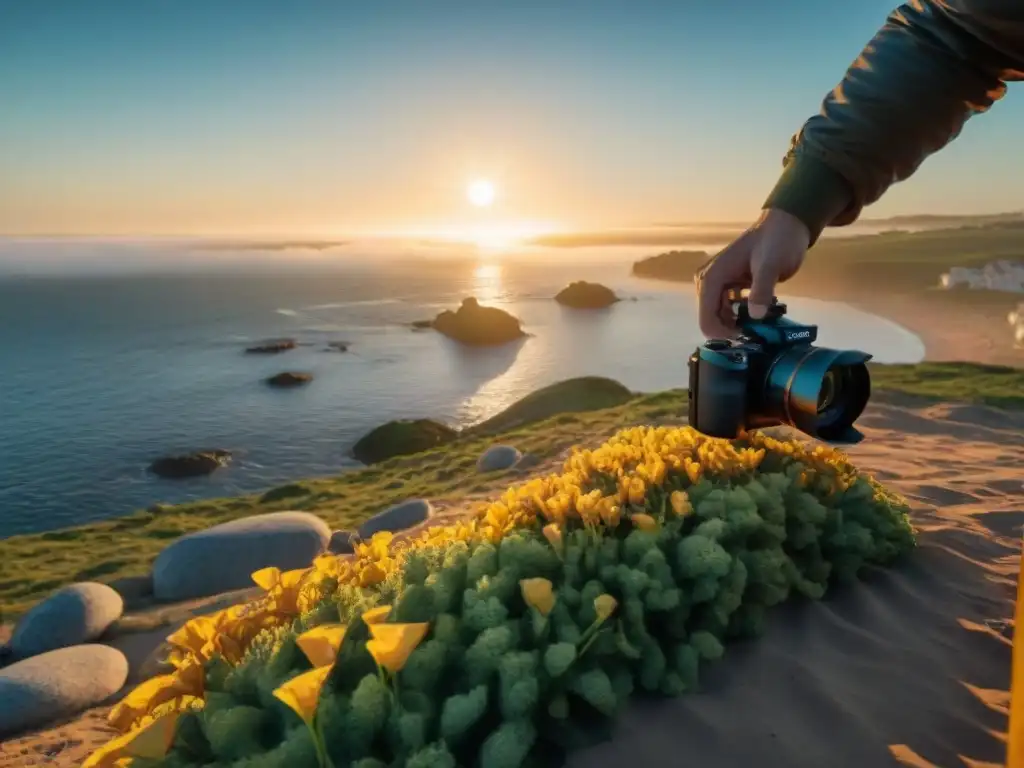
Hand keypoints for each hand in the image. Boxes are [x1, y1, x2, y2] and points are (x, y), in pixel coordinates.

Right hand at [694, 208, 810, 337]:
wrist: (787, 226)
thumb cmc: (778, 241)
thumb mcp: (771, 264)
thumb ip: (762, 290)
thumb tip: (755, 317)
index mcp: (712, 277)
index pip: (706, 318)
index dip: (725, 334)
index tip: (749, 338)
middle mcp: (709, 283)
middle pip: (712, 320)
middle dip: (732, 331)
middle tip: (758, 335)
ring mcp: (720, 286)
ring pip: (721, 318)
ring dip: (739, 326)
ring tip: (761, 327)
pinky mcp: (731, 288)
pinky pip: (731, 310)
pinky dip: (744, 317)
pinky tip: (761, 317)